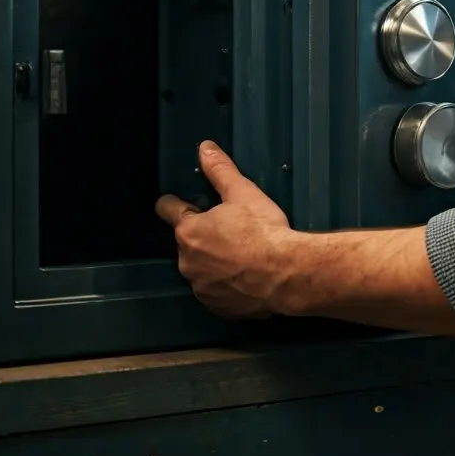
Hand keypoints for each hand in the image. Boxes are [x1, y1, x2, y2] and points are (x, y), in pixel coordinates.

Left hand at [155, 140, 296, 319]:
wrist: (287, 275)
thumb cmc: (264, 232)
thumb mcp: (243, 193)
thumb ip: (220, 170)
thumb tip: (205, 148)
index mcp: (189, 231)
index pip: (168, 210)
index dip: (175, 204)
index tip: (180, 203)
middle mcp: (187, 261)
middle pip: (188, 243)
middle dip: (204, 237)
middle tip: (233, 232)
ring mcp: (201, 287)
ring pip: (202, 269)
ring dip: (214, 263)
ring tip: (243, 257)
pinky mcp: (217, 307)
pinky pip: (216, 292)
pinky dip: (226, 286)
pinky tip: (247, 278)